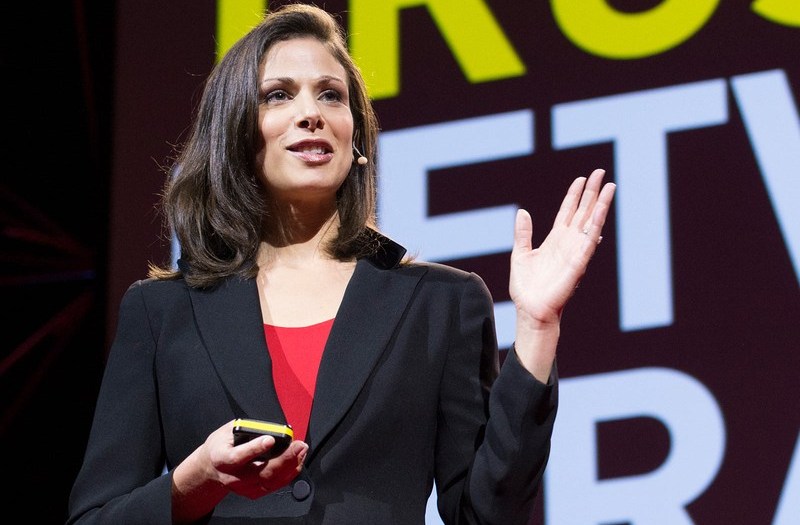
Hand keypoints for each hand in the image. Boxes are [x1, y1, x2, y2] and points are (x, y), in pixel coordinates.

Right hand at [210, 420, 307, 498]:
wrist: (212, 468)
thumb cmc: (221, 446)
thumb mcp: (227, 431)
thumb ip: (246, 429)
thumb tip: (269, 427)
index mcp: (222, 459)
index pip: (238, 456)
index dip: (254, 449)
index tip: (270, 439)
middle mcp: (233, 477)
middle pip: (261, 472)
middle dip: (284, 459)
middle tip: (299, 445)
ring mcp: (244, 487)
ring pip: (271, 481)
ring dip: (290, 466)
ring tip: (301, 451)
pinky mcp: (253, 492)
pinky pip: (275, 486)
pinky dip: (288, 474)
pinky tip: (297, 462)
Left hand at [509, 169, 614, 379]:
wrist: (531, 309)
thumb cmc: (527, 287)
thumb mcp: (520, 253)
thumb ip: (523, 233)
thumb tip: (522, 212)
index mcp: (555, 239)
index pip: (568, 211)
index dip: (574, 195)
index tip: (582, 178)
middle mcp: (568, 242)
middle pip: (583, 211)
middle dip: (592, 192)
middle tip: (601, 172)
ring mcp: (575, 250)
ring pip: (591, 222)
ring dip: (601, 204)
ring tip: (609, 185)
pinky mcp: (579, 261)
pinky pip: (590, 239)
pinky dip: (597, 223)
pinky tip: (602, 209)